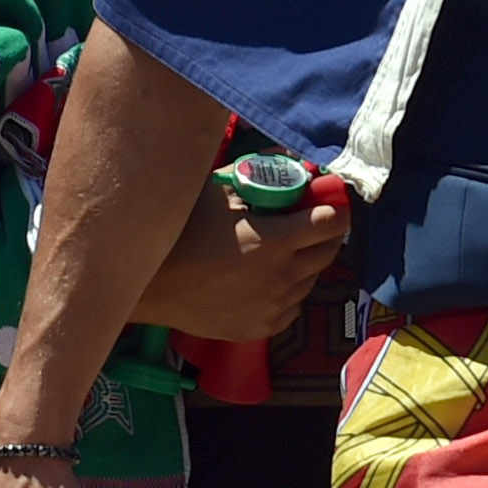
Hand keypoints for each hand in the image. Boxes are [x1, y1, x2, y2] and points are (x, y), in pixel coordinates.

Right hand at [130, 179, 346, 339]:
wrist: (151, 286)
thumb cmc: (183, 232)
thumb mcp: (221, 192)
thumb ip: (260, 174)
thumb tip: (291, 158)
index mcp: (277, 240)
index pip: (333, 223)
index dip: (336, 209)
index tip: (330, 203)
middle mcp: (282, 277)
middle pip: (329, 252)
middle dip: (325, 235)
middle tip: (309, 224)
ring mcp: (273, 307)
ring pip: (311, 281)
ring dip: (305, 264)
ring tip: (281, 252)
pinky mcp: (261, 329)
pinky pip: (292, 307)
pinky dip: (288, 292)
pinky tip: (267, 280)